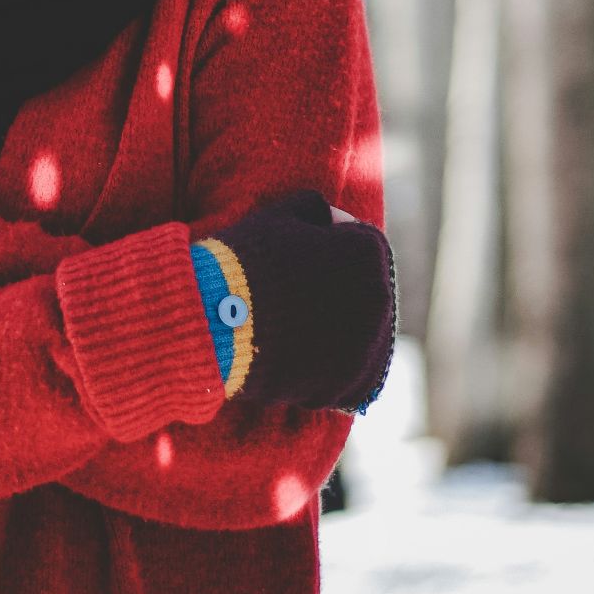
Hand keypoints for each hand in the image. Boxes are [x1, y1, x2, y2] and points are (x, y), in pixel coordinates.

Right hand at [203, 190, 395, 411]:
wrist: (214, 320)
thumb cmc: (244, 262)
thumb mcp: (279, 215)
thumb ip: (316, 211)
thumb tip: (335, 221)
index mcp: (368, 252)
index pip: (364, 247)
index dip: (334, 247)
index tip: (306, 257)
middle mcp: (379, 298)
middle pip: (366, 294)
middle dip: (340, 292)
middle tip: (300, 299)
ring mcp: (367, 345)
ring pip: (363, 337)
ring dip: (340, 333)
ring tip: (299, 332)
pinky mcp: (349, 382)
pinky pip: (351, 376)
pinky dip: (332, 371)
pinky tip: (303, 360)